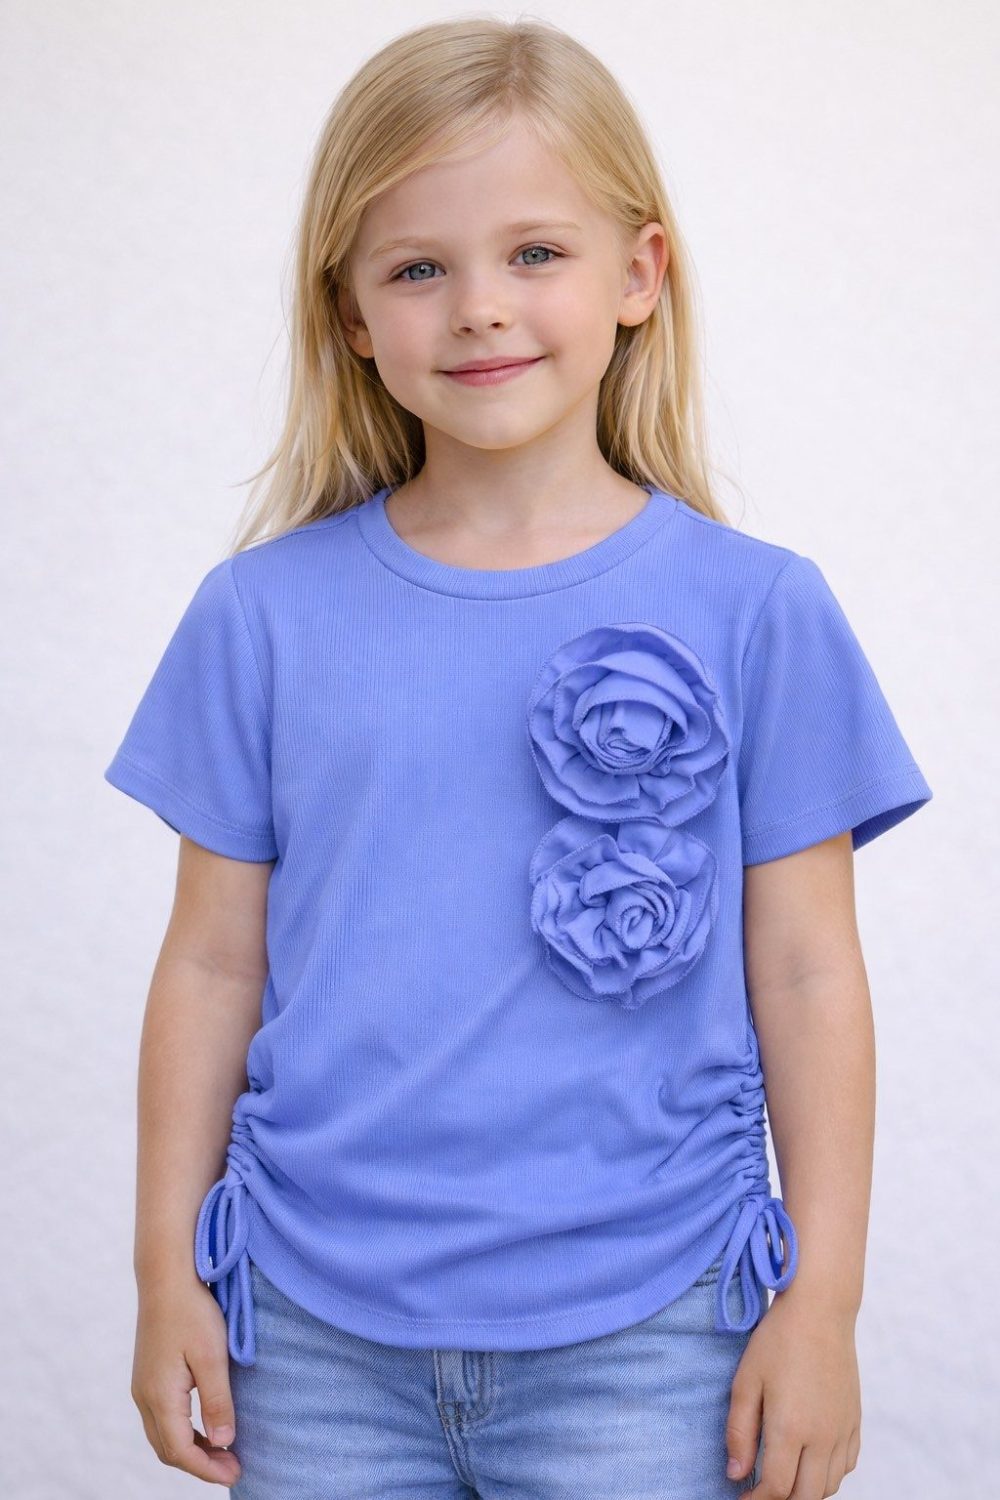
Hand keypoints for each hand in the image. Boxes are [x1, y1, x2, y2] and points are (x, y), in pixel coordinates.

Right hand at [131, 1273, 241, 1487]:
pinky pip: (161, 1420)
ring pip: (162, 1437)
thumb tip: (223, 1443)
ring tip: (223, 1453)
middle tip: (233, 1468)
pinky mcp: (147, 1377)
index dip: (207, 1469)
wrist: (166, 1277)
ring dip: (191, 1451)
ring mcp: (142, 1388)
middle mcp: (144, 1398)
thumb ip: (217, 1401)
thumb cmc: (192, 1312)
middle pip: (168, 1450)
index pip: (181, 1452)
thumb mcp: (212, 1356)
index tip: (235, 1474)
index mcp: (159, 1397)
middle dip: (200, 1465)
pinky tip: (204, 1427)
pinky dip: (182, 1433)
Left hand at [724, 1290, 861, 1496]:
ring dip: (806, 1492)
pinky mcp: (855, 1421)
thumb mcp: (746, 1382)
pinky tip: (810, 1462)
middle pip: (806, 1497)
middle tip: (760, 1490)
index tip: (741, 1497)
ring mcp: (843, 1430)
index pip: (777, 1489)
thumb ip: (739, 1432)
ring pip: (830, 1486)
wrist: (820, 1311)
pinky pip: (847, 1465)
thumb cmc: (777, 1341)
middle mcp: (822, 1437)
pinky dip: (828, 1475)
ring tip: (783, 1478)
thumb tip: (735, 1475)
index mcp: (791, 1428)